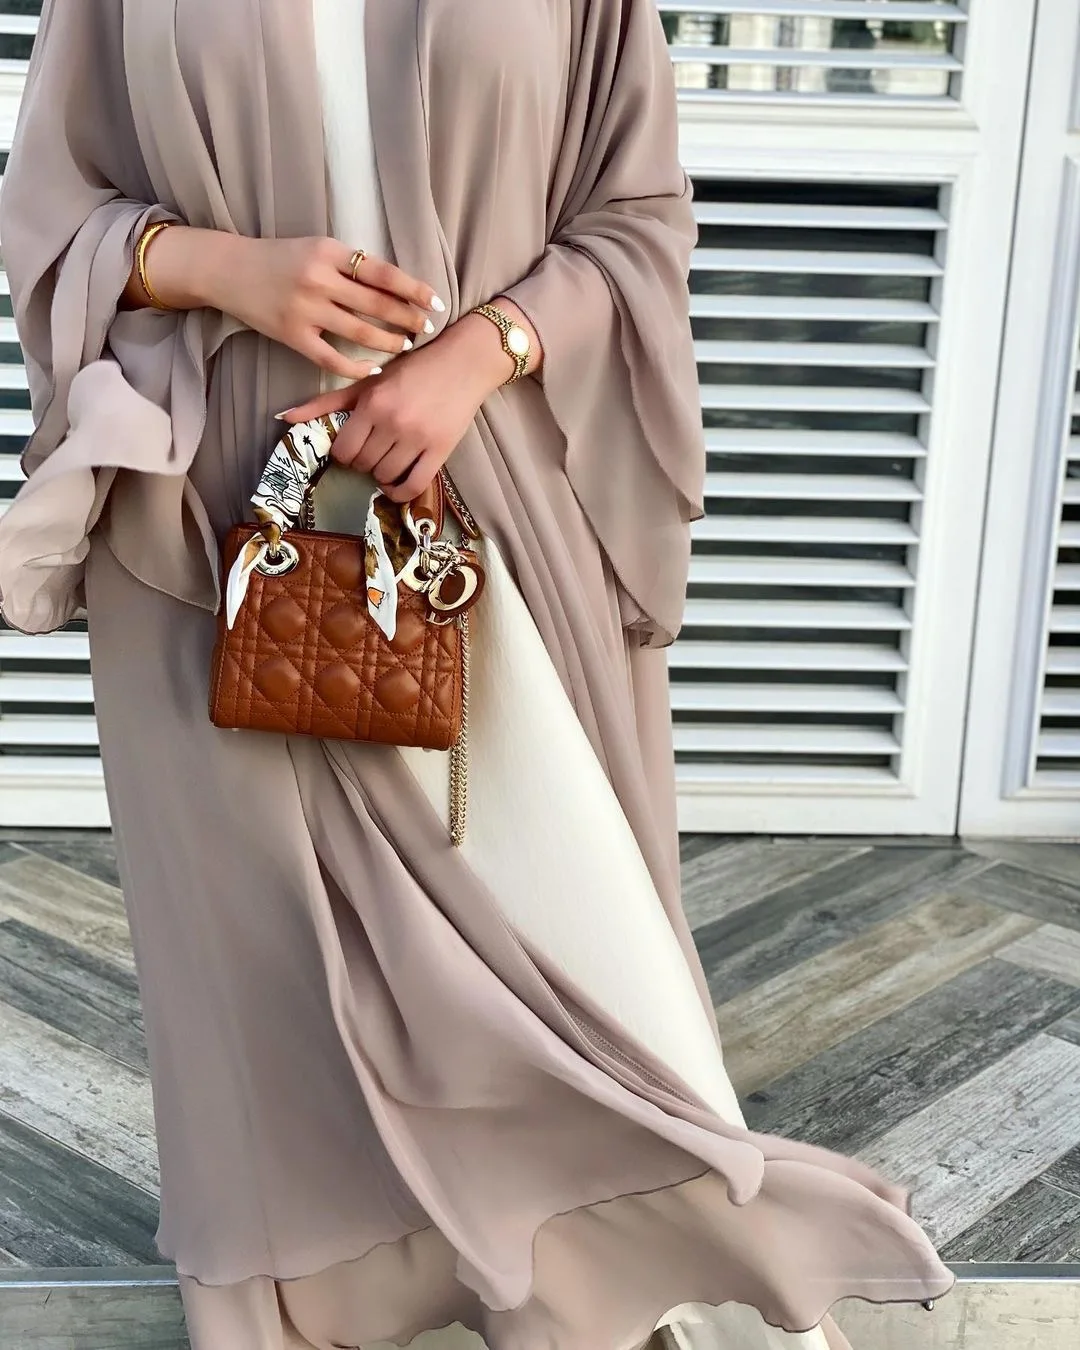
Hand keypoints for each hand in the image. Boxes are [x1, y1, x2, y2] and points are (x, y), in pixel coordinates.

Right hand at [126, 228, 443, 382]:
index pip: (382, 272)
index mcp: (329, 251)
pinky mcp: (293, 336)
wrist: (230, 270)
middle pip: (377, 304)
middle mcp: (319, 280)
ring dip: (388, 342)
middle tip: (426, 328)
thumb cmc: (280, 258)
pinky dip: (357, 365)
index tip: (434, 301)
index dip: (412, 289)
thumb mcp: (317, 248)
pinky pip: (333, 358)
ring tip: (405, 345)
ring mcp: (305, 310)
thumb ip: (350, 264)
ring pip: (360, 332)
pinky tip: (375, 368)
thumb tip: (396, 286)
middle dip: (407, 319)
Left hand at [280, 312, 515, 500]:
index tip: (352, 447)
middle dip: (363, 462)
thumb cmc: (413, 369)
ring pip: (386, 475)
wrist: (463, 363)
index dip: (344, 454)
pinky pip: (414, 486)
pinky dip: (400, 492)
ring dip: (381, 475)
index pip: (344, 450)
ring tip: (386, 461)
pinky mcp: (441, 450)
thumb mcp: (367, 382)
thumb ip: (326, 402)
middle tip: (371, 451)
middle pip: (363, 464)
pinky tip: (397, 481)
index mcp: (373, 403)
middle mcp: (394, 422)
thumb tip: (283, 418)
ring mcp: (418, 438)